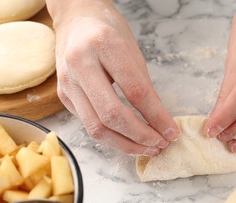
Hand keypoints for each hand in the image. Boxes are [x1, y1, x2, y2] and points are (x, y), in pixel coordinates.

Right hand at [46, 0, 179, 155]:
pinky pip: (89, 125)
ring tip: (147, 148)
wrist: (77, 20)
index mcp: (103, 45)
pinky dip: (112, 137)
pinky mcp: (63, 96)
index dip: (157, 117)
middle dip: (140, 137)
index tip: (172, 132)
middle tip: (161, 144)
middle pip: (112, 115)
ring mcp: (67, 83)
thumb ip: (144, 86)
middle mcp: (80, 64)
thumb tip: (160, 122)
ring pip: (96, 128)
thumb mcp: (133, 51)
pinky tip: (128, 140)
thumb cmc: (109, 32)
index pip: (135, 91)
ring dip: (125, 145)